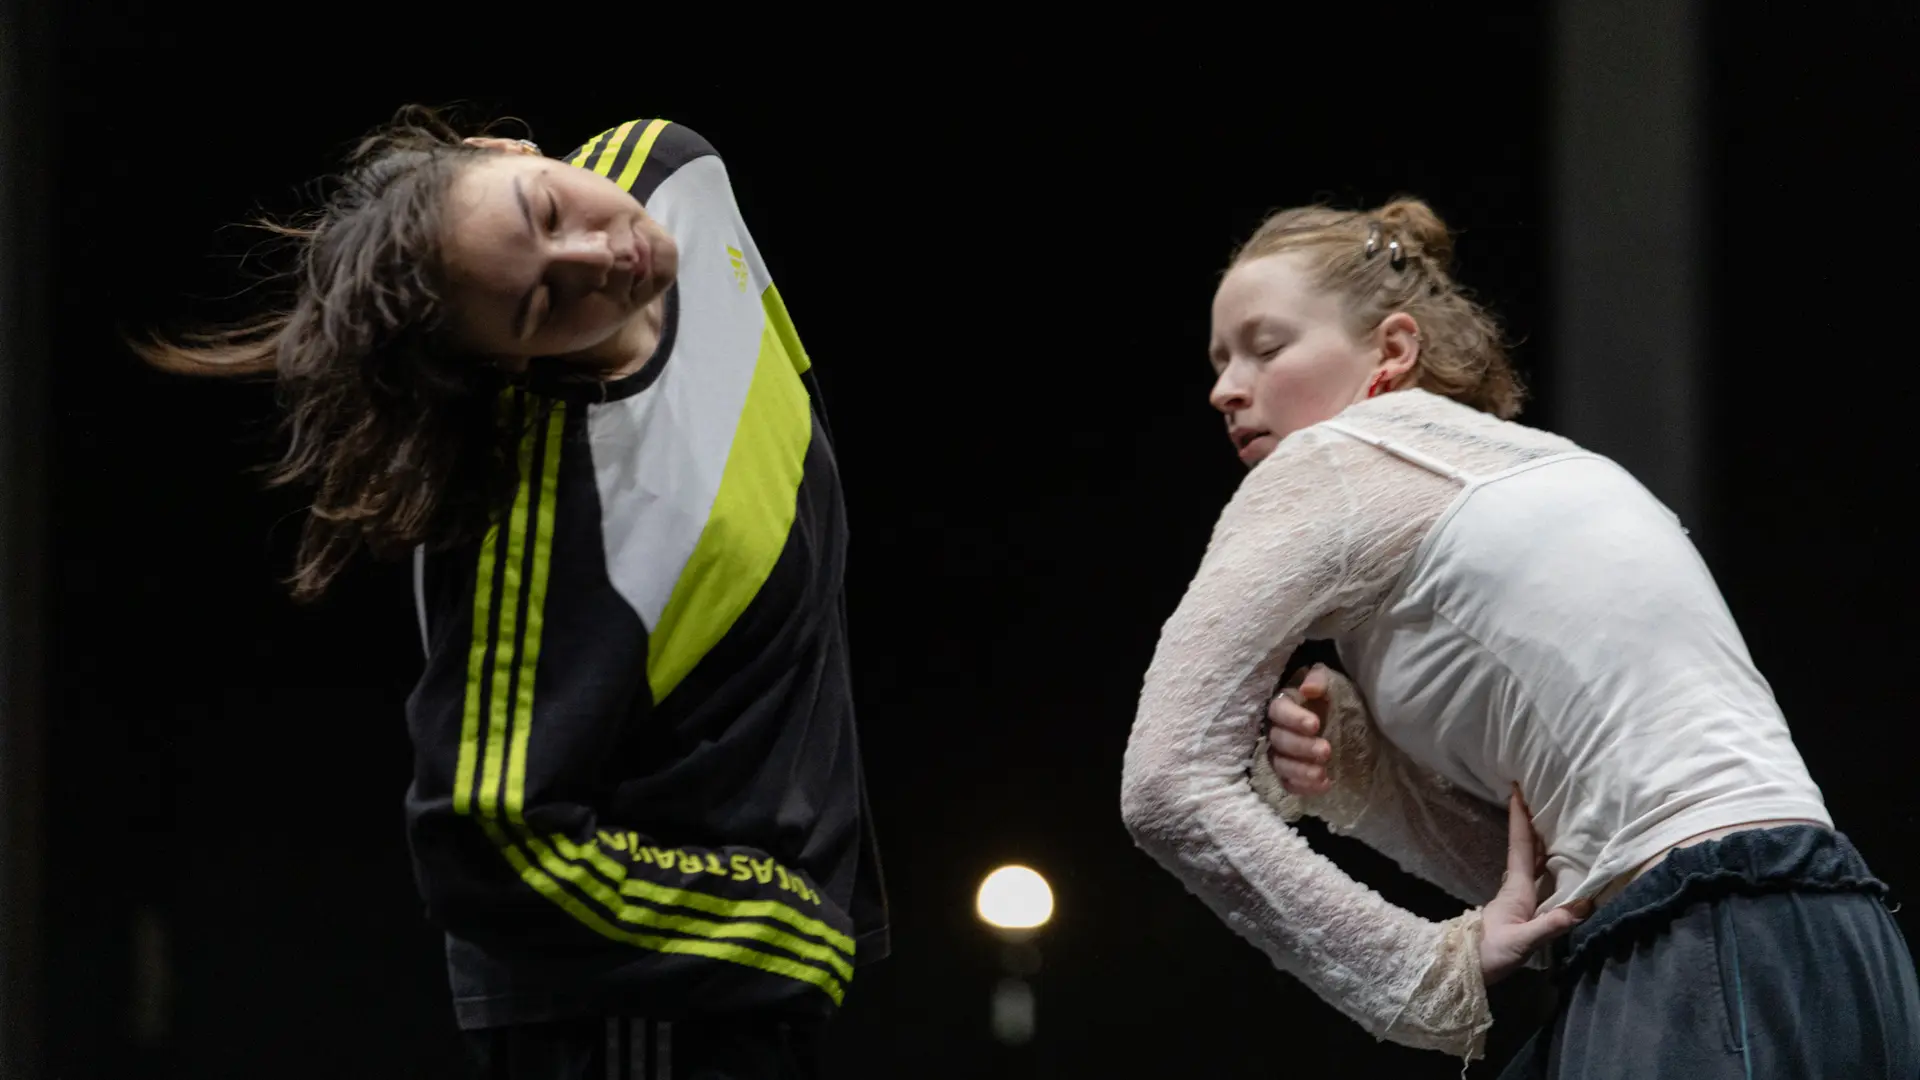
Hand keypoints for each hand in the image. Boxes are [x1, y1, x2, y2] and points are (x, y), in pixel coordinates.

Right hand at [1265, 664, 1334, 795]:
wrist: (1341, 719)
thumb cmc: (1331, 698)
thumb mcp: (1330, 682)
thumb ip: (1319, 680)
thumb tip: (1308, 689)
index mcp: (1283, 704)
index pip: (1278, 710)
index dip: (1293, 718)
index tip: (1315, 724)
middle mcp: (1276, 730)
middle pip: (1278, 740)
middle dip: (1301, 747)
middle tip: (1325, 751)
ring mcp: (1280, 753)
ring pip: (1280, 764)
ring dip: (1300, 770)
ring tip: (1322, 774)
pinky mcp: (1288, 773)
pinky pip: (1287, 782)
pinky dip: (1302, 786)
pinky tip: (1323, 785)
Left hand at [1479, 785, 1591, 985]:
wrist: (1467, 968)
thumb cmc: (1490, 952)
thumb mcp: (1522, 942)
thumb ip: (1549, 925)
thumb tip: (1582, 906)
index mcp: (1516, 888)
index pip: (1520, 846)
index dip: (1520, 819)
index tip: (1517, 791)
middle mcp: (1516, 886)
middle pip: (1526, 848)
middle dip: (1531, 823)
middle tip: (1540, 797)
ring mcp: (1517, 897)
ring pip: (1530, 862)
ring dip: (1539, 842)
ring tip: (1554, 823)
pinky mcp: (1520, 909)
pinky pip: (1535, 877)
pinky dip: (1544, 864)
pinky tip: (1555, 865)